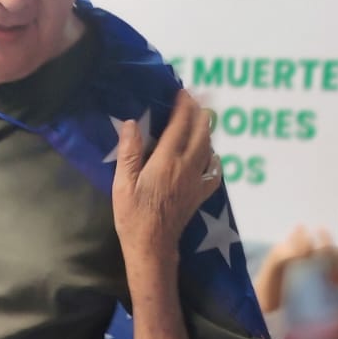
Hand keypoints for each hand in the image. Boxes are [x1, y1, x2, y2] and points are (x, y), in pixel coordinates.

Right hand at [112, 91, 220, 260]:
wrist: (152, 247)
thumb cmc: (133, 217)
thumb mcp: (123, 184)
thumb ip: (129, 152)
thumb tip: (133, 123)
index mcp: (167, 161)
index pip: (180, 124)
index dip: (183, 105)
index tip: (182, 91)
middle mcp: (187, 166)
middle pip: (201, 131)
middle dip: (198, 112)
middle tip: (192, 100)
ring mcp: (197, 180)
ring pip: (209, 147)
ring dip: (206, 130)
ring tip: (199, 119)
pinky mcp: (201, 194)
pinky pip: (214, 171)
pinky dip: (214, 157)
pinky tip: (210, 155)